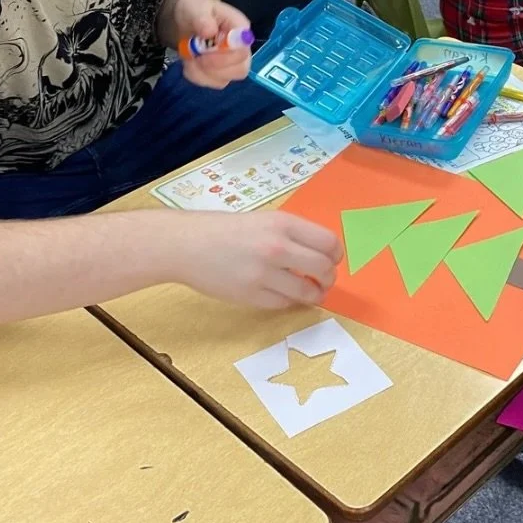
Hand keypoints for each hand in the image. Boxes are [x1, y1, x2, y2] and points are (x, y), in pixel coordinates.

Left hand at [175, 0, 252, 89]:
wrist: (188, 19)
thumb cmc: (196, 10)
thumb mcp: (195, 7)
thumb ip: (202, 17)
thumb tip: (210, 31)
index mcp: (240, 29)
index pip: (243, 50)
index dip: (224, 56)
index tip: (203, 52)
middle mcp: (242, 49)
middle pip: (240, 70)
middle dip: (214, 67)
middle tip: (196, 56)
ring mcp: (233, 64)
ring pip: (225, 80)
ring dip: (203, 72)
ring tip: (191, 56)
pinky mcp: (221, 75)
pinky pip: (211, 83)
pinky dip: (197, 76)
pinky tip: (191, 63)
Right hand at [182, 210, 344, 310]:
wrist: (186, 244)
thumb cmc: (223, 229)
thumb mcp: (263, 220)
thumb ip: (291, 234)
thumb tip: (319, 253)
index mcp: (283, 224)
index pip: (329, 243)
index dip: (335, 255)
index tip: (331, 259)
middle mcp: (278, 248)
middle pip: (324, 269)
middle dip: (329, 278)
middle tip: (323, 279)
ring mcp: (265, 274)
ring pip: (308, 292)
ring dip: (314, 294)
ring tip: (310, 291)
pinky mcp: (252, 295)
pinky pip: (284, 303)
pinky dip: (288, 300)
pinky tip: (283, 293)